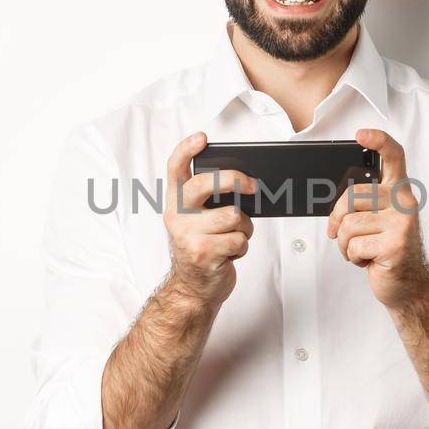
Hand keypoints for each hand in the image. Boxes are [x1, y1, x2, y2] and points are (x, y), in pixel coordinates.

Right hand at [165, 131, 255, 307]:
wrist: (192, 290)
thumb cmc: (202, 249)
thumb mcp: (197, 221)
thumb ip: (209, 201)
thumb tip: (244, 183)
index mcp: (175, 203)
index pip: (174, 169)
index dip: (186, 149)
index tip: (202, 138)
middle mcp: (177, 216)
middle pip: (207, 183)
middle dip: (235, 180)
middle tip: (253, 186)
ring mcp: (188, 236)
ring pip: (234, 215)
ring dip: (243, 228)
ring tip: (233, 237)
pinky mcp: (204, 254)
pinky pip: (239, 239)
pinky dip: (242, 246)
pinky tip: (230, 254)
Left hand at [326, 128, 428, 307]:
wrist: (408, 284)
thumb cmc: (388, 249)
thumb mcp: (378, 220)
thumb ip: (364, 203)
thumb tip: (336, 202)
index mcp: (399, 192)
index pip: (394, 157)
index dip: (379, 141)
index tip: (361, 135)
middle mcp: (405, 203)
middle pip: (352, 196)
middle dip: (338, 219)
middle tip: (344, 234)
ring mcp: (402, 223)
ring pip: (349, 224)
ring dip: (345, 244)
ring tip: (363, 250)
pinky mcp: (395, 245)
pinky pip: (354, 245)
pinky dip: (353, 258)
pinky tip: (369, 260)